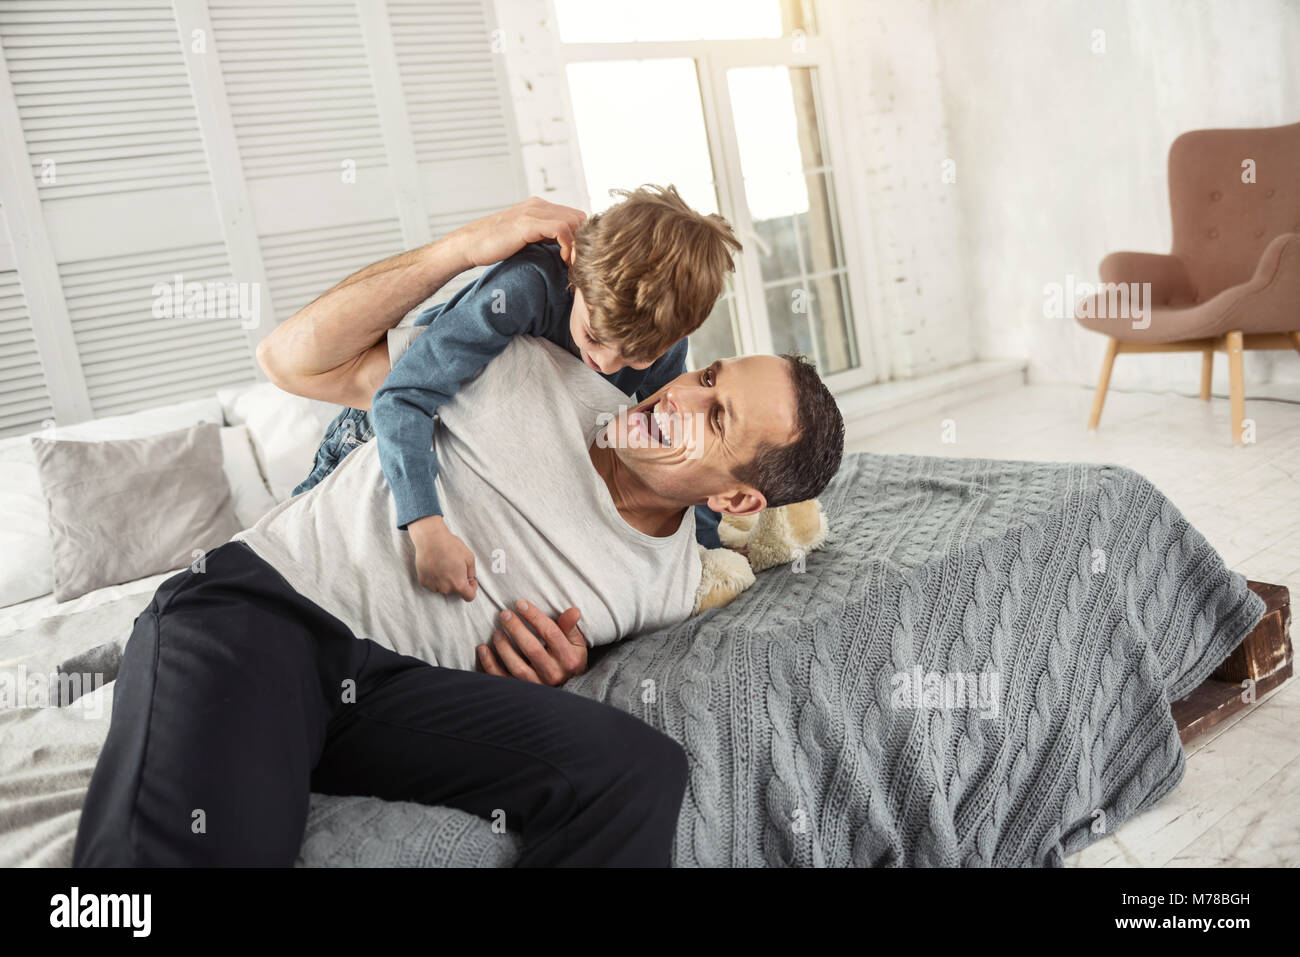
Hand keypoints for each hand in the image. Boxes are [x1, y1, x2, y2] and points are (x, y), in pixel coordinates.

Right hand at [408, 515, 476, 600]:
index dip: (472, 589)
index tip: (470, 580)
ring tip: (444, 564)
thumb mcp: (469, 558)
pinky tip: (436, 566)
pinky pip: (433, 583)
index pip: (469, 597)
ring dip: (446, 580)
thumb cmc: (451, 546)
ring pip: (443, 587)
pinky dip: (435, 577)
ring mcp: (433, 586)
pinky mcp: (423, 581)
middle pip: (455, 590)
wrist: (431, 539)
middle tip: (456, 566)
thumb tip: (469, 579)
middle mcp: (445, 588)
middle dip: (458, 581)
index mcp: (458, 584)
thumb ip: (472, 572)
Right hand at [454, 197, 587, 267]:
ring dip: (578, 244)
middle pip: (579, 217)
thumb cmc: (494, 246)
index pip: (574, 215)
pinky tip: (563, 259)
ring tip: (571, 262)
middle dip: (583, 240)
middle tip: (578, 260)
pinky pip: (561, 229)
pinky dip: (568, 245)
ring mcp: (533, 212)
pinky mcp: (528, 223)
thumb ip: (543, 236)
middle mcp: (538, 205)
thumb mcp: (524, 237)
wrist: (469, 245)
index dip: (581, 236)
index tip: (578, 255)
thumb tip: (564, 248)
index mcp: (538, 206)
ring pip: (574, 221)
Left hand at [476, 600, 587, 685]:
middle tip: (505, 614)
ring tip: (496, 632)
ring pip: (517, 666)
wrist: (568, 689)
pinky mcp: (522, 691)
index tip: (521, 604)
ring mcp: (537, 685)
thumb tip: (573, 610)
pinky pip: (503, 679)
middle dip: (516, 629)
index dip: (535, 617)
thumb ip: (570, 627)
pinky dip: (490, 664)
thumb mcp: (576, 644)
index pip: (551, 633)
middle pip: (532, 648)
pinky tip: (483, 649)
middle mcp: (554, 673)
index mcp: (569, 658)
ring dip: (504, 647)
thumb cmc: (569, 660)